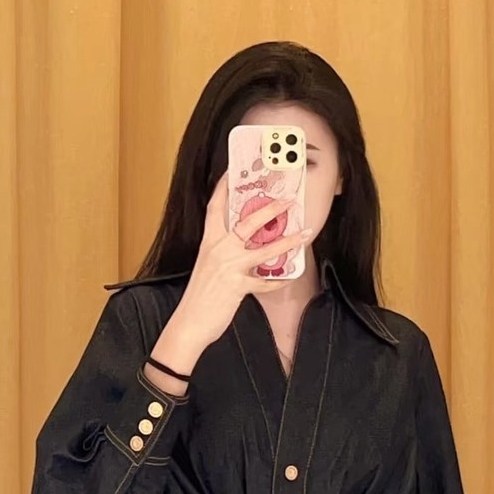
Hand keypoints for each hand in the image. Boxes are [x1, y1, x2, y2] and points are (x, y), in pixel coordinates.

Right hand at [146, 178, 310, 388]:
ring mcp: (229, 267)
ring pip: (264, 248)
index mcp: (209, 241)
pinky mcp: (238, 286)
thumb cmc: (199, 295)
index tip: (234, 170)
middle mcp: (218, 249)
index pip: (215, 207)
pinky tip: (288, 276)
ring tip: (305, 233)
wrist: (189, 323)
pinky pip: (265, 281)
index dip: (224, 187)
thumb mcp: (208, 265)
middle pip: (247, 221)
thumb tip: (241, 241)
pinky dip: (278, 279)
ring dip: (288, 240)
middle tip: (288, 199)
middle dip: (270, 208)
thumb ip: (222, 251)